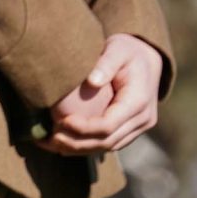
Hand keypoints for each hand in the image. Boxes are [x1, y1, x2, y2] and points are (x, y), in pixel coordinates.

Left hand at [39, 34, 160, 155]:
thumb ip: (106, 63)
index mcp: (138, 102)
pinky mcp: (131, 129)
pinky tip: (66, 142)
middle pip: (107, 141)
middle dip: (77, 143)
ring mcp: (139, 127)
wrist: (147, 57)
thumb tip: (92, 81)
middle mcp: (142, 119)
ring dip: (80, 148)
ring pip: (108, 146)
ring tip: (52, 143)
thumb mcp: (117, 49)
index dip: (84, 128)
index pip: (109, 125)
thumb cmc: (127, 50)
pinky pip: (110, 142)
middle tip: (50, 139)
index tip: (61, 121)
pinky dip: (88, 145)